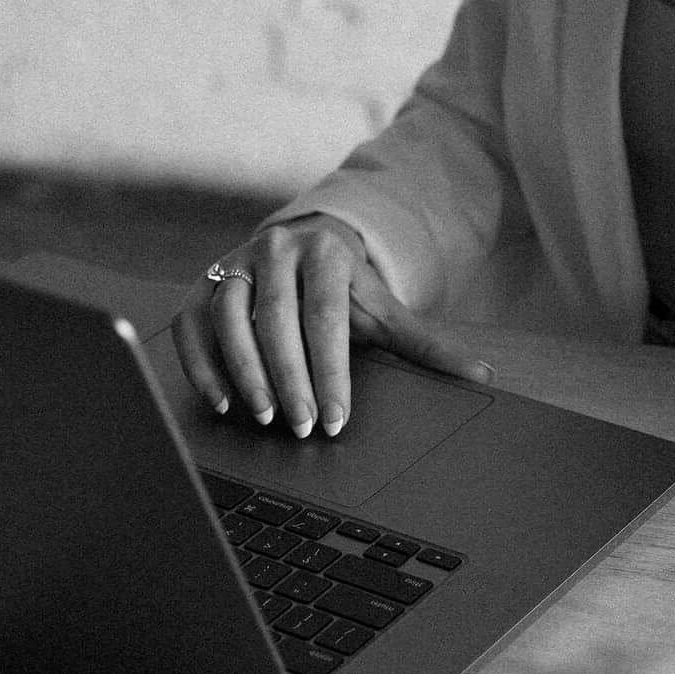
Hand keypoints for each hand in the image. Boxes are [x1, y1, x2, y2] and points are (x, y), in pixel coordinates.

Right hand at [171, 214, 492, 441]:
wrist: (306, 246)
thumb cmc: (347, 291)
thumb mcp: (386, 311)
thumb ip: (428, 346)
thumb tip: (482, 377)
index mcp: (326, 254)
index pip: (326, 317)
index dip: (329, 371)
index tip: (335, 419)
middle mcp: (275, 252)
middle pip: (277, 319)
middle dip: (290, 378)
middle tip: (300, 427)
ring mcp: (233, 265)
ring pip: (229, 318)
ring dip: (244, 372)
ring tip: (263, 418)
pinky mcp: (201, 286)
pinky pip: (192, 325)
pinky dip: (202, 365)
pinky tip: (221, 402)